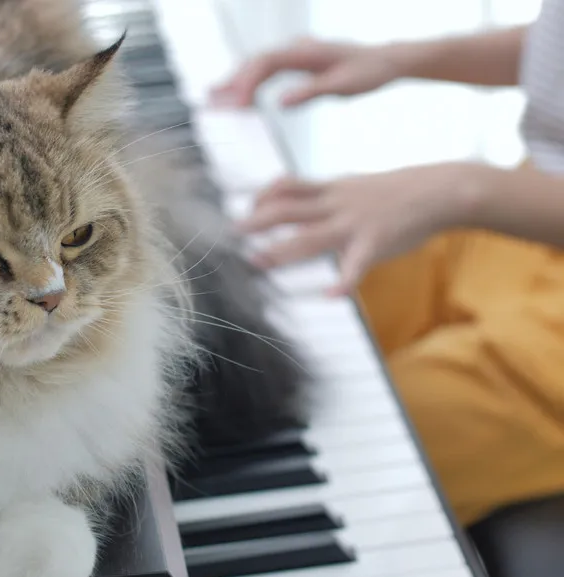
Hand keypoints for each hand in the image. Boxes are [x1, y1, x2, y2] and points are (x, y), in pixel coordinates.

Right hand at [211, 37, 401, 107]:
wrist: (384, 60)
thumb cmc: (367, 73)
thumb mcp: (343, 87)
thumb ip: (311, 93)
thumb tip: (281, 104)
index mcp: (307, 52)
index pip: (267, 63)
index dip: (248, 82)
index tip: (235, 103)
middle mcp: (298, 47)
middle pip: (257, 61)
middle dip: (233, 82)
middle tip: (212, 102)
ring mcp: (296, 52)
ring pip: (259, 64)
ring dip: (237, 80)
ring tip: (213, 96)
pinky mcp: (298, 61)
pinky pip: (269, 70)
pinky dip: (252, 82)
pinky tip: (239, 94)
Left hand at [238, 164, 481, 295]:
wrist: (439, 190)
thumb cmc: (396, 191)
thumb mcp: (356, 185)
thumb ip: (327, 194)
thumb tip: (301, 198)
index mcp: (332, 190)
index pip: (287, 186)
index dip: (262, 196)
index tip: (247, 209)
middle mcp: (337, 204)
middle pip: (288, 209)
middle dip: (257, 221)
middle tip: (232, 233)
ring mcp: (354, 224)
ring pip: (310, 237)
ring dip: (281, 250)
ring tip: (258, 262)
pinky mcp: (375, 244)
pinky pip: (356, 266)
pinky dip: (343, 283)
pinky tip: (331, 296)